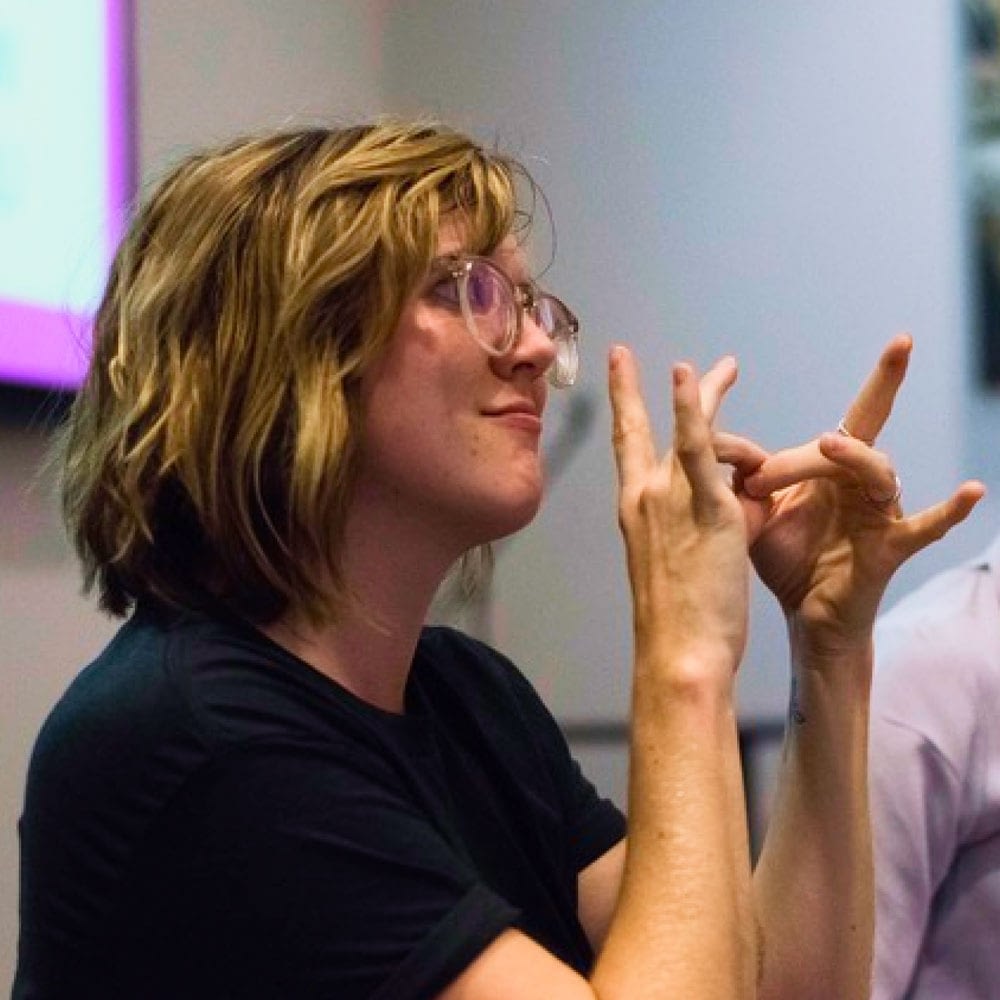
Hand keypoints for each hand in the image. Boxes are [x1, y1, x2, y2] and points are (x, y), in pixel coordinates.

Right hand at [609, 346, 766, 677]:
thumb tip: (740, 500)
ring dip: (703, 394)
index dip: (622, 408)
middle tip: (632, 357)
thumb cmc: (682, 621)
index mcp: (635, 511)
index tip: (619, 374)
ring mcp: (667, 498)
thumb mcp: (685, 560)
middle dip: (632, 390)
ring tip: (725, 367)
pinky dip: (690, 408)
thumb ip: (707, 520)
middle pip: (641, 429)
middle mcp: (642, 497)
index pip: (626, 448)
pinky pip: (696, 447)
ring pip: (685, 431)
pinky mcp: (704, 506)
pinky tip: (687, 375)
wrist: (681, 652)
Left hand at [738, 334, 983, 652]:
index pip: (833, 429)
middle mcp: (861, 482)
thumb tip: (716, 444)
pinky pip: (927, 527)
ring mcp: (880, 513)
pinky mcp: (890, 548)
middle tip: (759, 477)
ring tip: (827, 444)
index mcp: (831, 469)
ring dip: (851, 457)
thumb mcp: (757, 512)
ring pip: (877, 472)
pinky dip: (950, 510)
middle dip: (812, 445)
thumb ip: (744, 477)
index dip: (781, 445)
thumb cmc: (787, 557)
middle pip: (851, 440)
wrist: (804, 614)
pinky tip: (972, 491)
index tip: (731, 458)